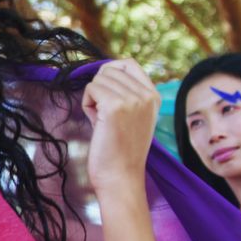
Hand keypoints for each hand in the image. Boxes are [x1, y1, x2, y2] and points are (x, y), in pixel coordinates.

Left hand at [81, 59, 159, 199]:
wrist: (120, 177)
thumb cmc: (118, 148)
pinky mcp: (115, 107)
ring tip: (101, 120)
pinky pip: (91, 88)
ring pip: (98, 79)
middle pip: (109, 70)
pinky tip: (95, 122)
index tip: (105, 95)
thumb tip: (103, 71)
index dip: (110, 73)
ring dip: (92, 98)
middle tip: (103, 114)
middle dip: (99, 89)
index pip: (128, 63)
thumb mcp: (130, 115)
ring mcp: (133, 100)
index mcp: (154, 96)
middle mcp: (147, 95)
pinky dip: (86, 104)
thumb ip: (123, 93)